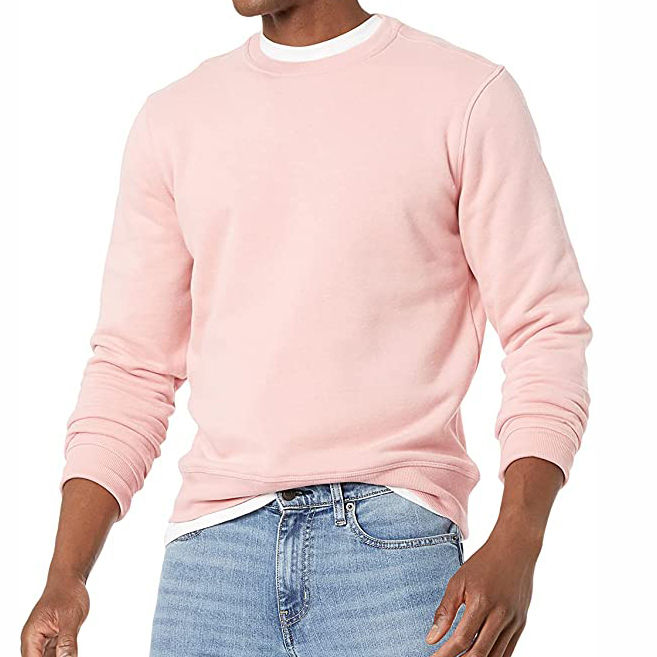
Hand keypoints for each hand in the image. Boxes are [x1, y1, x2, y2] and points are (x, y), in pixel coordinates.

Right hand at [21, 573, 89, 656]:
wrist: (70, 581)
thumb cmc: (67, 593)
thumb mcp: (70, 618)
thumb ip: (67, 642)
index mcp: (32, 636)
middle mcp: (34, 641)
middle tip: (68, 655)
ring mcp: (43, 641)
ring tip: (70, 652)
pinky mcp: (52, 640)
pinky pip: (54, 655)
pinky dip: (62, 656)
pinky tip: (70, 654)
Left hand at [425, 531, 537, 656]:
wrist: (515, 550)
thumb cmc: (483, 564)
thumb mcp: (459, 581)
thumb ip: (445, 611)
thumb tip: (432, 638)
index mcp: (482, 602)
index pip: (461, 639)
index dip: (445, 654)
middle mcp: (500, 615)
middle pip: (479, 653)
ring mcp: (513, 621)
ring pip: (494, 656)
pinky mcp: (521, 624)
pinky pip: (508, 651)